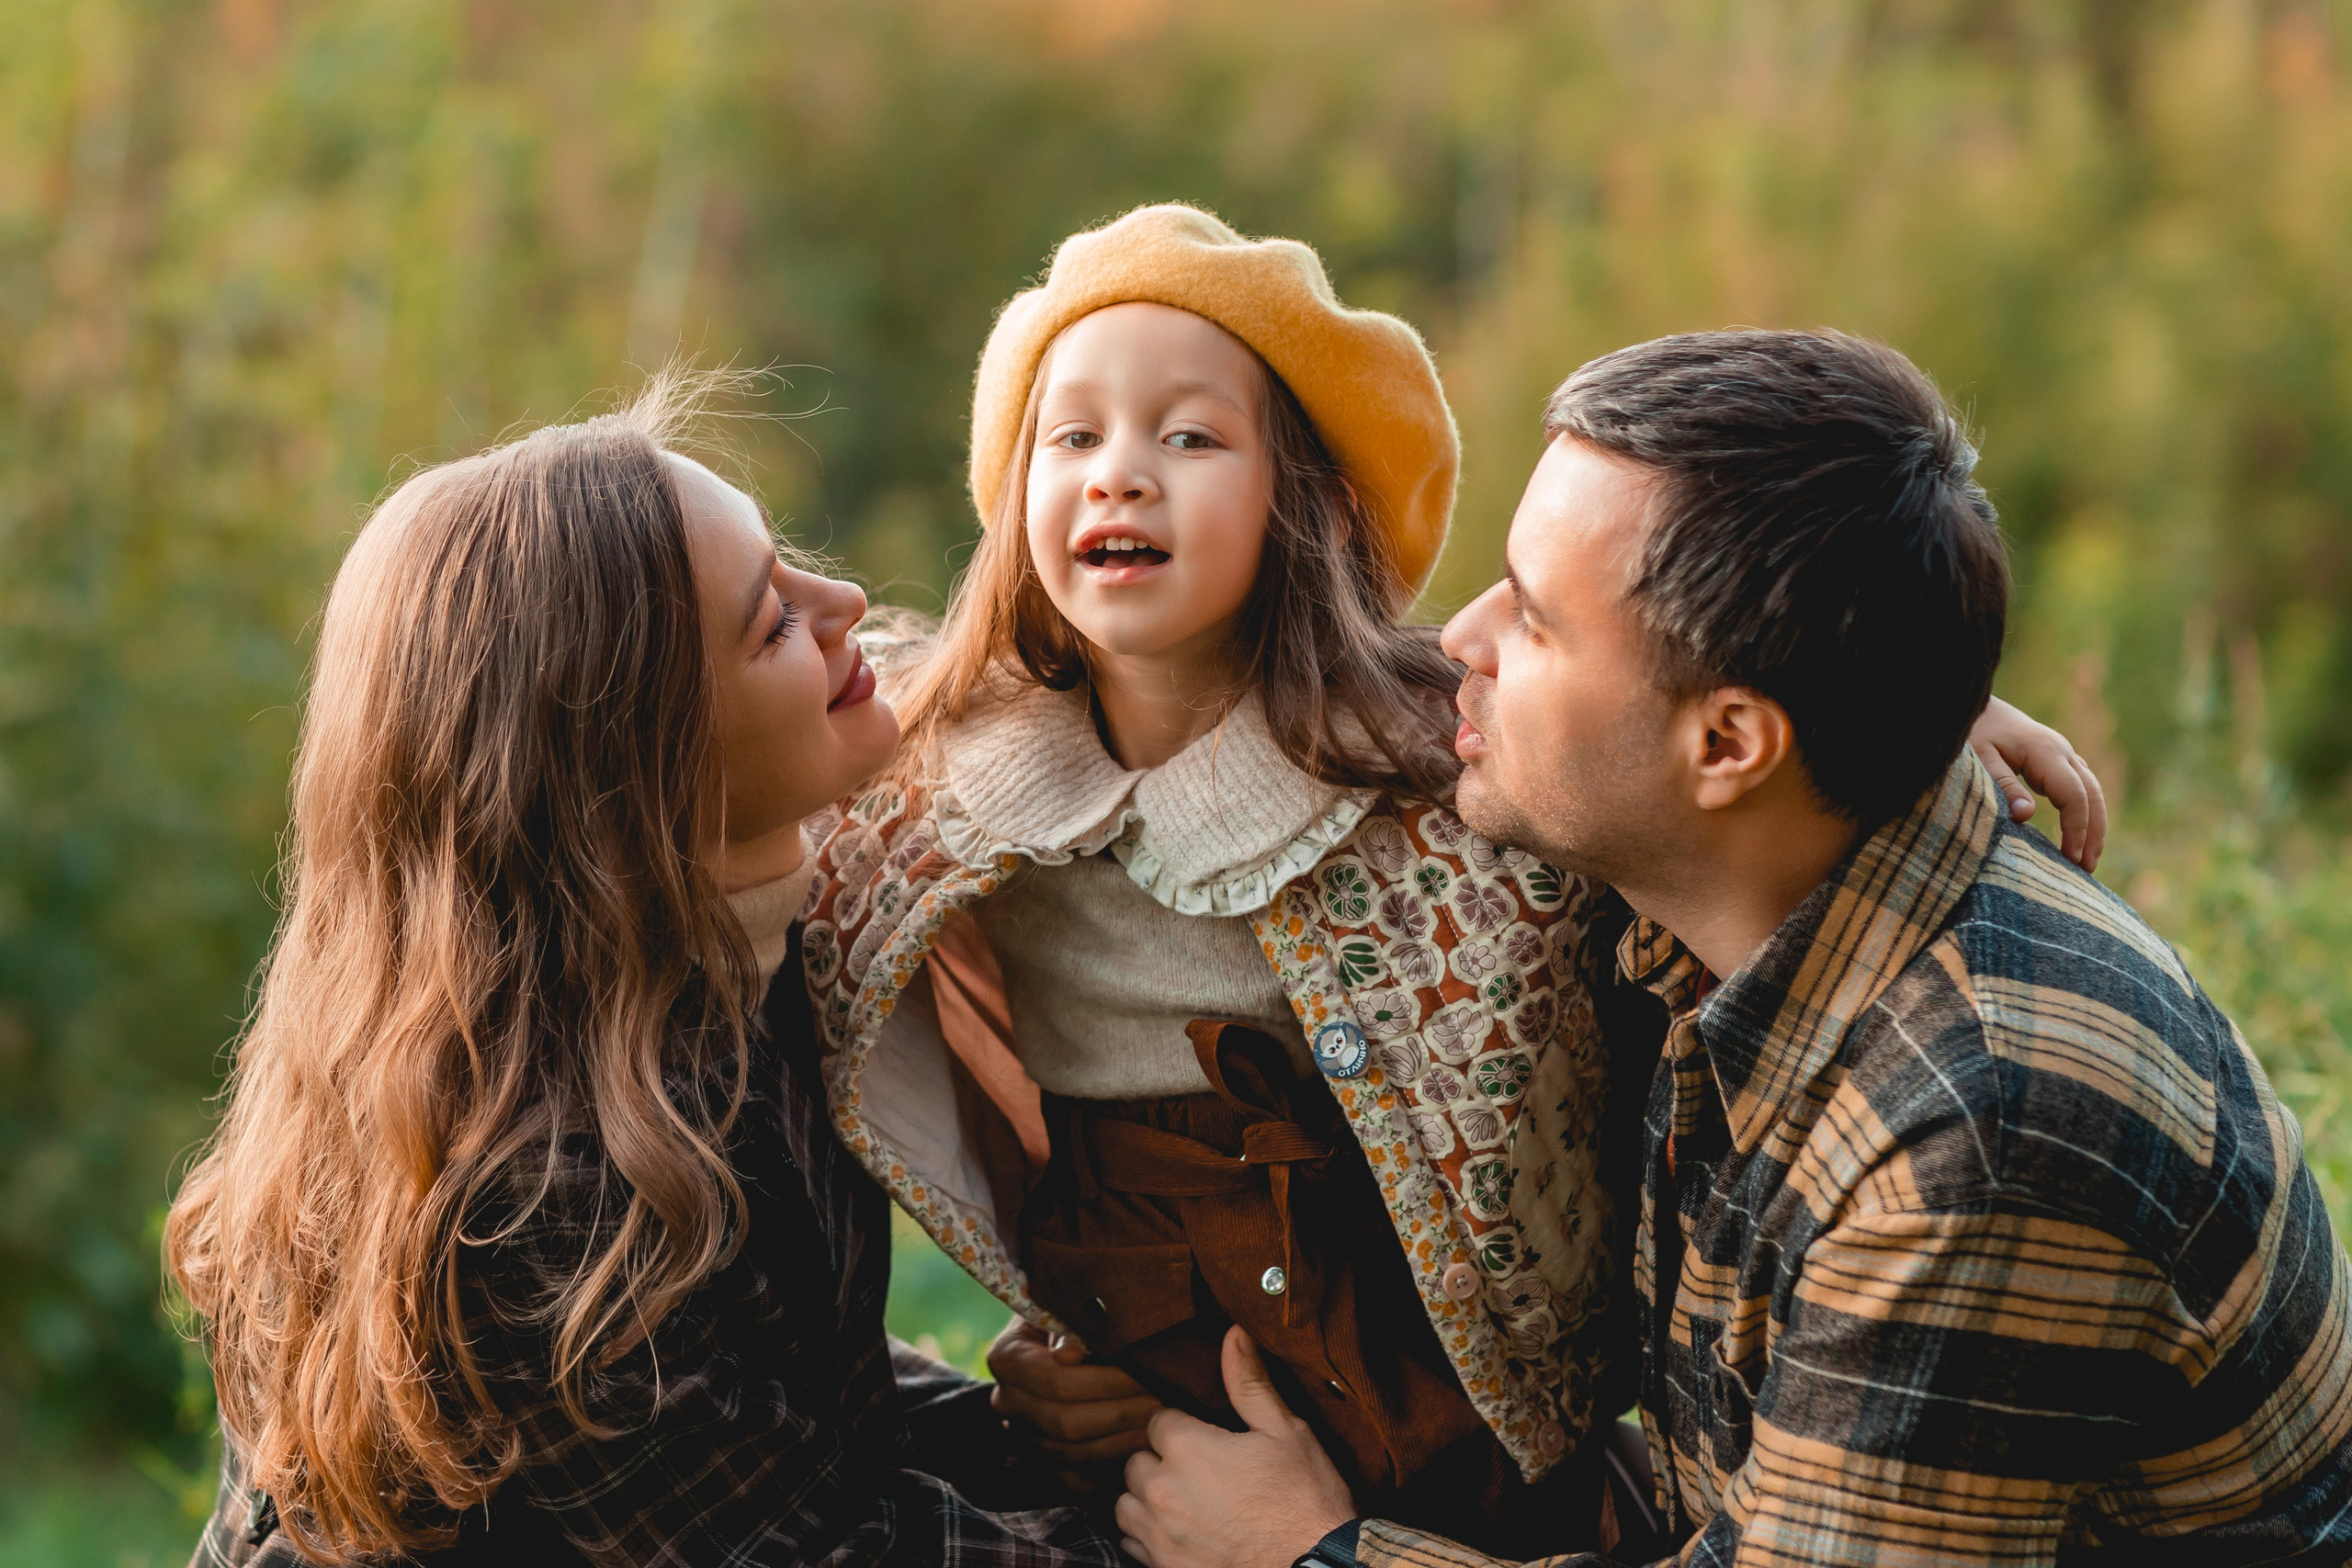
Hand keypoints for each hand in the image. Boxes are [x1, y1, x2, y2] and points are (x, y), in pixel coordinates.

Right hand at [987, 1317, 1162, 1465]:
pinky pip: (1072, 1475)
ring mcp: (1020, 1432)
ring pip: (1070, 1453)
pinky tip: (1137, 1453)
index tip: (1144, 1376)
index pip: (1057, 1380)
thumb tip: (1070, 1354)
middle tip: (1160, 1404)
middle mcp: (1007, 1400)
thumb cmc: (1067, 1318)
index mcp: (1006, 1358)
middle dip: (1118, 1414)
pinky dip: (1105, 1467)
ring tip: (1156, 1427)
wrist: (1052, 1341)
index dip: (1105, 1382)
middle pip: (1064, 1421)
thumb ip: (1073, 1327)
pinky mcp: (1038, 1456)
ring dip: (1118, 1443)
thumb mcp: (1067, 1310)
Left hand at [1117, 1327, 1354, 1567]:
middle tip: (1198, 1471)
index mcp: (1186, 1448)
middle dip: (1161, 1462)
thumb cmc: (1304, 1500)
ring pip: (1127, 1504)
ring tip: (1184, 1501)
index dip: (1182, 1426)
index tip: (1205, 1438)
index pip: (1157, 1420)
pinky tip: (1181, 1533)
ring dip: (1147, 1499)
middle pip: (1136, 1462)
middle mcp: (1162, 1491)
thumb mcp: (1285, 1432)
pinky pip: (1132, 1544)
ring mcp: (1158, 1536)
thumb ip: (1249, 1383)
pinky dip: (1148, 1536)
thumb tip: (1234, 1333)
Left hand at [1967, 696, 2108, 870]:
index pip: (2073, 795)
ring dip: (2094, 825)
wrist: (1974, 704)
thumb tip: (2026, 816)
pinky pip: (2080, 789)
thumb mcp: (1979, 759)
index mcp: (2046, 752)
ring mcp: (2063, 754)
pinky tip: (2080, 836)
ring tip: (2088, 861)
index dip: (2076, 828)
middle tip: (2086, 869)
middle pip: (2092, 795)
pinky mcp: (2057, 760)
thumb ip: (2003, 785)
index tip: (2070, 858)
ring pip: (2092, 791)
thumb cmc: (1973, 731)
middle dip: (2093, 832)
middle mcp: (2062, 752)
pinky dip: (2085, 813)